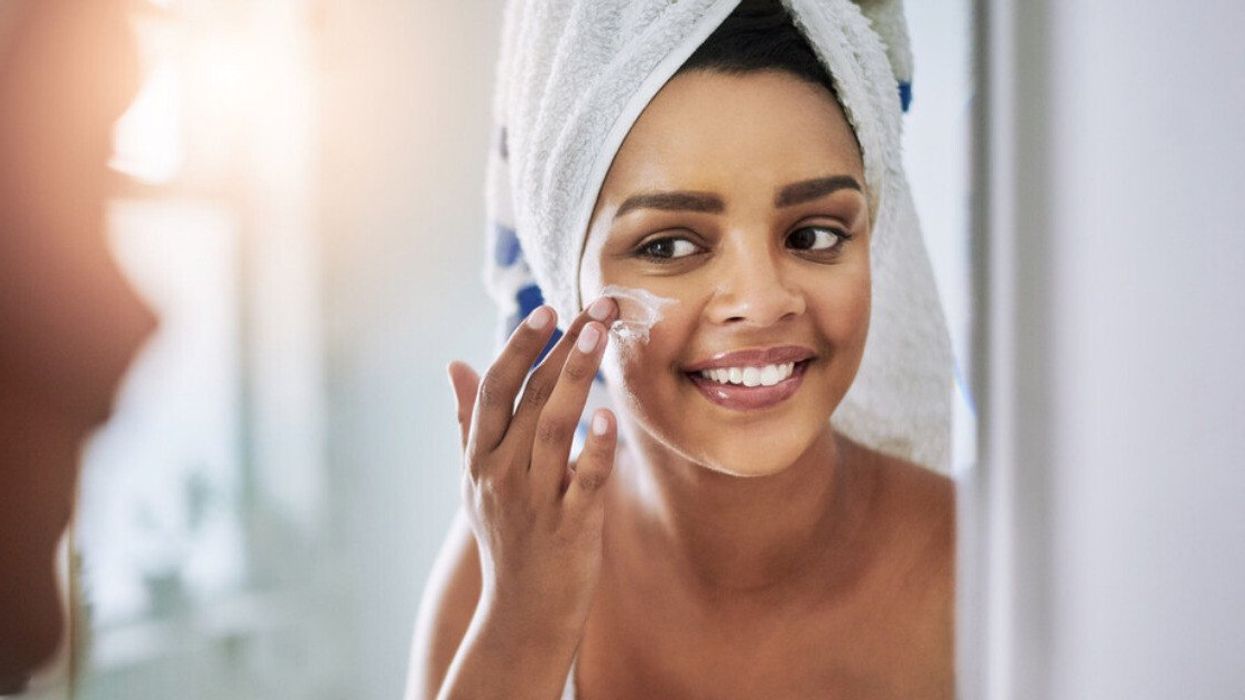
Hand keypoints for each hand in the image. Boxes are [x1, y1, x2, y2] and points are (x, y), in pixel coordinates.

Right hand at [446, 298, 618, 645]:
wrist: (521, 614)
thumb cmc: (505, 538)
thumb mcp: (475, 480)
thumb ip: (467, 421)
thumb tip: (454, 365)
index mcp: (480, 458)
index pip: (495, 389)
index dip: (520, 346)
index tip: (548, 309)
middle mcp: (500, 474)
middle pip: (529, 397)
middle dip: (562, 346)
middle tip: (596, 306)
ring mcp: (534, 500)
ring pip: (554, 428)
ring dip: (576, 377)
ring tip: (599, 336)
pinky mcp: (569, 527)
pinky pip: (584, 480)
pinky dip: (595, 448)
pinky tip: (610, 415)